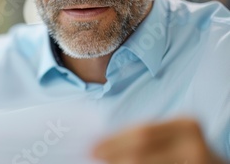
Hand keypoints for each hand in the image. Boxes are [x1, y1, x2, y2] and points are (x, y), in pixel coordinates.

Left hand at [92, 118, 226, 163]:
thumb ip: (144, 137)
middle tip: (91, 155)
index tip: (91, 145)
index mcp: (186, 125)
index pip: (143, 132)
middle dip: (113, 154)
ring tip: (103, 163)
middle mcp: (194, 145)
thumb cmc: (185, 151)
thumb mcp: (170, 137)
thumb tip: (101, 142)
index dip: (114, 139)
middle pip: (142, 150)